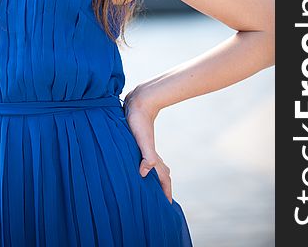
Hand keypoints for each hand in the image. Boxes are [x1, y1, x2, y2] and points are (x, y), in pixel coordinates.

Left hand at [123, 87, 172, 203]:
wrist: (140, 102)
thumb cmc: (139, 121)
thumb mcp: (142, 140)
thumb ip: (147, 156)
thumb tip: (143, 173)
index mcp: (153, 157)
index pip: (163, 178)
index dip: (166, 192)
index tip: (168, 206)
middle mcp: (152, 154)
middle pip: (162, 174)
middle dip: (164, 187)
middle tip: (163, 201)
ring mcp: (147, 147)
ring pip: (155, 166)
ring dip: (157, 178)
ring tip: (154, 187)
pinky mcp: (141, 141)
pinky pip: (147, 158)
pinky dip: (148, 166)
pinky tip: (142, 167)